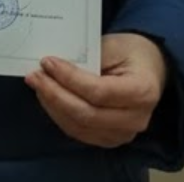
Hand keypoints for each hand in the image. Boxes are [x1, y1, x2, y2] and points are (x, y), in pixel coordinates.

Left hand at [24, 32, 168, 147]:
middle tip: (34, 76)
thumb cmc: (131, 51)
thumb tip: (54, 66)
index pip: (99, 92)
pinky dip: (60, 116)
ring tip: (37, 85)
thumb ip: (88, 57)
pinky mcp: (110, 139)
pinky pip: (80, 132)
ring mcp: (123, 134)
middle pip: (88, 114)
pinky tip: (47, 98)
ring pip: (80, 127)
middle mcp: (136, 119)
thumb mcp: (113, 45)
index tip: (47, 62)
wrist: (149, 68)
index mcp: (142, 91)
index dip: (70, 79)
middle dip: (55, 95)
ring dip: (53, 106)